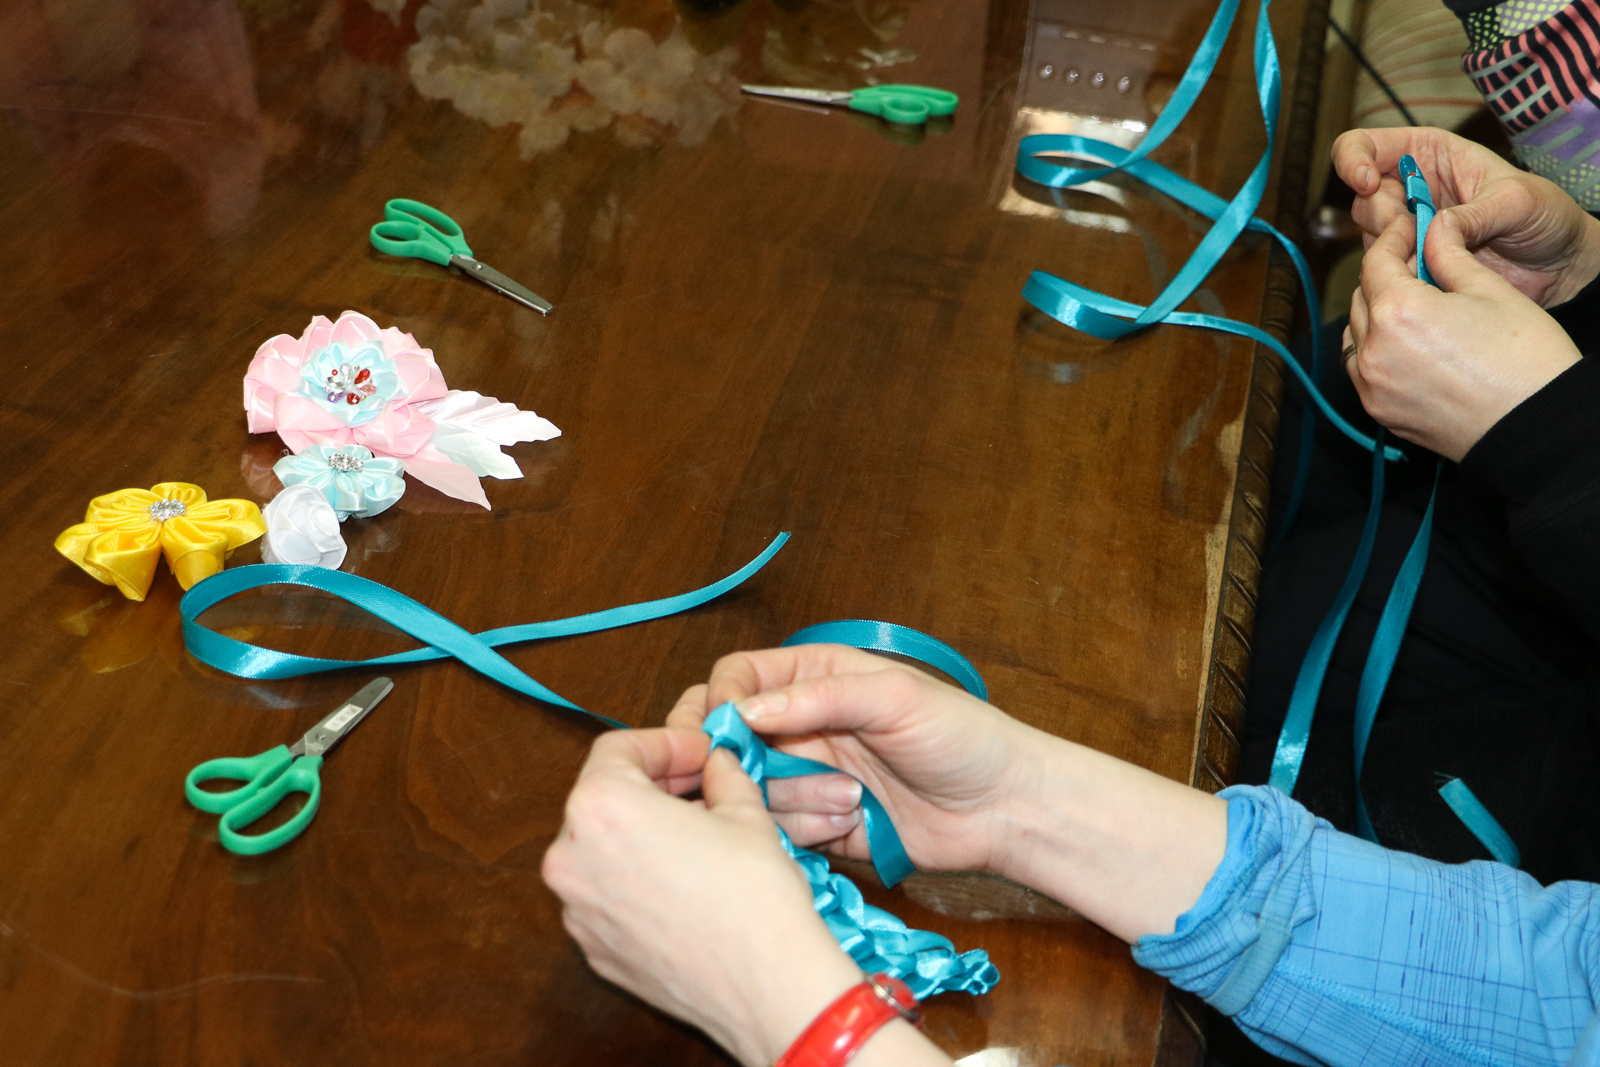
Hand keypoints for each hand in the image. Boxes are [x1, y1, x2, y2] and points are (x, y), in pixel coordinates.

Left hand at [541, 728, 862, 1066]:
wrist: (767, 986)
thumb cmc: (755, 894)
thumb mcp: (745, 811)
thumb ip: (721, 774)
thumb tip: (717, 762)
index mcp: (601, 808)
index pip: (617, 749)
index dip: (663, 743)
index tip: (698, 751)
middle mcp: (571, 857)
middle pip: (603, 799)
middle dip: (652, 787)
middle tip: (700, 786)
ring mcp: (577, 910)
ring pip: (602, 850)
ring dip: (642, 834)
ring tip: (696, 837)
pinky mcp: (593, 949)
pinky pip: (608, 897)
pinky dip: (637, 881)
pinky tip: (684, 885)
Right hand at [667, 644, 1227, 943]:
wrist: (1004, 808)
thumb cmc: (961, 736)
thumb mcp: (893, 697)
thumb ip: (818, 696)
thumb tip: (743, 708)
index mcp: (813, 677)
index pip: (736, 677)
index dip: (720, 701)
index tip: (723, 730)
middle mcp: (799, 725)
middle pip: (723, 736)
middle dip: (731, 760)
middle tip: (745, 779)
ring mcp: (804, 777)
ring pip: (747, 790)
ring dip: (790, 799)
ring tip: (850, 799)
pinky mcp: (815, 825)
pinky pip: (777, 831)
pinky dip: (806, 831)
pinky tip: (853, 823)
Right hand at [1333, 126, 1599, 305]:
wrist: (1557, 266)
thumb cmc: (1545, 216)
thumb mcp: (1517, 201)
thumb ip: (1473, 213)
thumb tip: (1433, 230)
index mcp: (1428, 153)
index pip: (1364, 144)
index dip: (1353, 160)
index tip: (1366, 183)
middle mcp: (1409, 188)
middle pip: (1361, 198)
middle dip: (1383, 217)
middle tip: (1417, 232)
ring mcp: (1407, 229)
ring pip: (1369, 237)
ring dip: (1394, 249)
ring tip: (1438, 256)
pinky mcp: (1410, 264)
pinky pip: (1384, 269)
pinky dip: (1400, 275)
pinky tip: (1435, 275)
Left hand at [1346, 210, 1580, 460]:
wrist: (1534, 427)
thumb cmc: (1524, 357)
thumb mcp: (1491, 290)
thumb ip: (1449, 256)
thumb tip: (1432, 229)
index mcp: (1398, 311)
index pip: (1377, 261)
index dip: (1393, 237)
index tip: (1409, 226)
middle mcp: (1373, 350)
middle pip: (1362, 295)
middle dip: (1385, 273)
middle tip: (1417, 262)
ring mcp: (1371, 385)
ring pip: (1356, 332)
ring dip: (1376, 311)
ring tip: (1414, 302)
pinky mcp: (1378, 411)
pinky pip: (1361, 368)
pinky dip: (1374, 348)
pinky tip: (1406, 342)